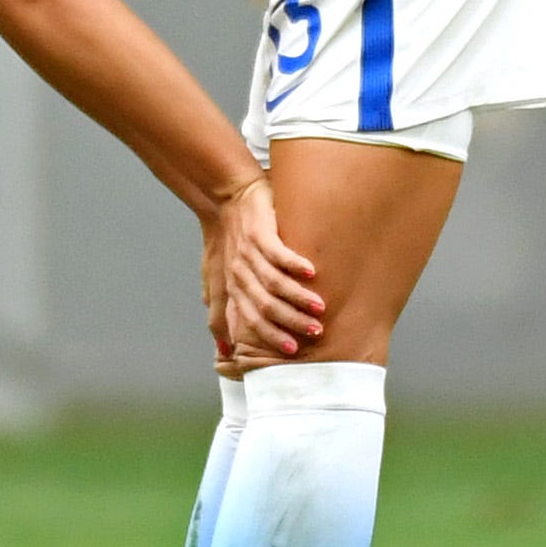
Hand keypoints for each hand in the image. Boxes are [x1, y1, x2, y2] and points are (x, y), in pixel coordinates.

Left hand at [198, 172, 324, 364]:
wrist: (228, 196)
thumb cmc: (231, 237)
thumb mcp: (225, 276)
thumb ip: (227, 310)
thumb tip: (225, 350)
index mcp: (234, 287)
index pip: (253, 319)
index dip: (273, 336)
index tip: (294, 350)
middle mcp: (240, 273)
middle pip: (266, 305)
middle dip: (291, 322)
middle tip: (316, 331)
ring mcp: (249, 253)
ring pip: (274, 283)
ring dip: (299, 297)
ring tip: (320, 307)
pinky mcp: (259, 233)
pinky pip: (278, 254)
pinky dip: (296, 265)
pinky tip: (313, 273)